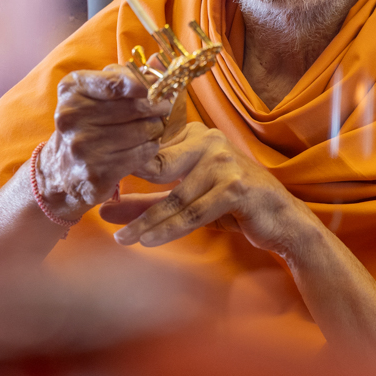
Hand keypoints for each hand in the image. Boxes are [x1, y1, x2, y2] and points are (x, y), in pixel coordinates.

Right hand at [39, 65, 171, 221]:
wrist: (62, 167)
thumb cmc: (88, 121)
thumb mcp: (98, 91)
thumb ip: (128, 74)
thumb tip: (161, 61)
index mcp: (72, 90)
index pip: (116, 82)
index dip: (145, 83)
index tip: (161, 86)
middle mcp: (71, 117)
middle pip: (135, 107)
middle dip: (158, 106)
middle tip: (166, 106)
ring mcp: (82, 148)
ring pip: (142, 131)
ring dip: (156, 128)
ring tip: (155, 126)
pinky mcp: (95, 173)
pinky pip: (141, 154)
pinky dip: (151, 147)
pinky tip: (147, 145)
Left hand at [103, 123, 317, 257]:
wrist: (280, 220)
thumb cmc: (230, 204)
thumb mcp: (184, 200)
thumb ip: (145, 203)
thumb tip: (103, 210)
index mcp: (196, 135)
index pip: (152, 148)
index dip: (123, 162)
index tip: (95, 179)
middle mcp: (211, 141)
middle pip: (160, 165)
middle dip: (129, 187)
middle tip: (99, 203)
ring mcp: (225, 163)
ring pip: (176, 197)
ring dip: (147, 221)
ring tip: (123, 239)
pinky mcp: (236, 188)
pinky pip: (195, 212)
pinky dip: (170, 229)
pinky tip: (149, 240)